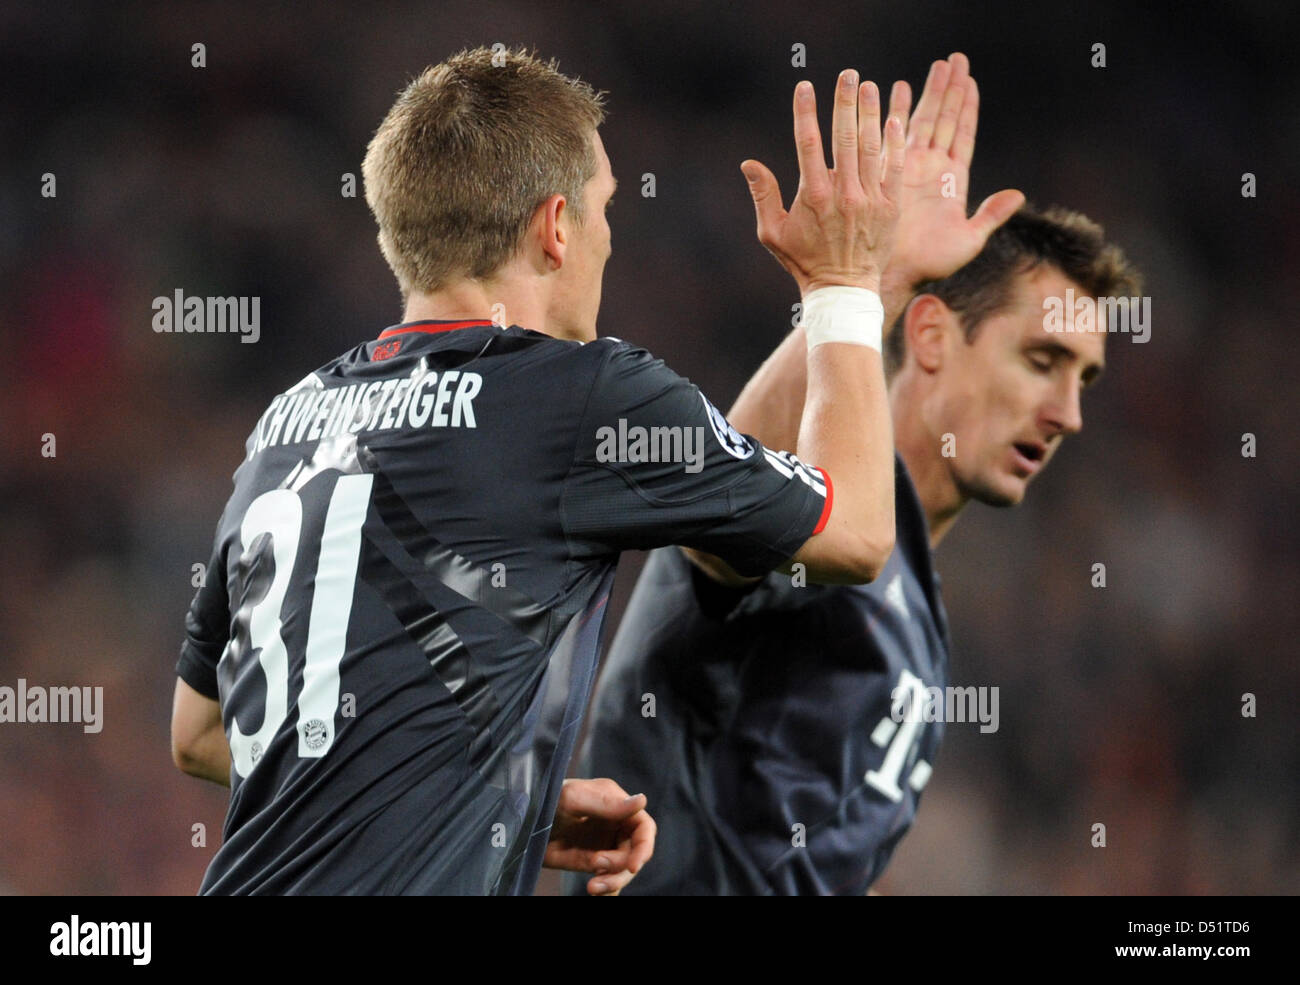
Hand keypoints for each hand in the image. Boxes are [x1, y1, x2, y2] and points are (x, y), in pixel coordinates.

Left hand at [544, 778, 655, 895]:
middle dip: (621, 868)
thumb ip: (607, 803)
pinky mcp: (591, 862)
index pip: (644, 827)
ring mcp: (604, 845)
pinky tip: (596, 891)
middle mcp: (614, 825)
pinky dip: (608, 890)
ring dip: (613, 881)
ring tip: (592, 887)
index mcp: (616, 804)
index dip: (644, 847)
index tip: (633, 865)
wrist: (520, 822)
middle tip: (597, 869)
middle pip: (635, 853)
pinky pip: (609, 880)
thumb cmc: (546, 799)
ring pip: (623, 870)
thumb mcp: (573, 798)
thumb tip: (642, 800)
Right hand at [742, 69, 905, 294]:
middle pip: (843, 137)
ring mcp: (869, 200)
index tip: (805, 86)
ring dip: (870, 114)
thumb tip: (749, 164)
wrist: (843, 290)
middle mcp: (843, 193)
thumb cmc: (804, 262)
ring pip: (871, 148)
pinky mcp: (889, 208)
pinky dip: (893, 144)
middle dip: (845, 102)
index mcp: (813, 195)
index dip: (806, 111)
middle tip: (848, 75)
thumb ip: (763, 195)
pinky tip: (892, 120)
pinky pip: (893, 169)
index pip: (808, 143)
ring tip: (869, 87)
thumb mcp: (772, 233)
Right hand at [885, 53, 1024, 291]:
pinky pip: (893, 136)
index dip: (967, 107)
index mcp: (954, 181)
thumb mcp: (969, 240)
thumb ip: (991, 215)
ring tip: (935, 66)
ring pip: (922, 121)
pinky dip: (896, 112)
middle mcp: (933, 170)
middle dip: (949, 89)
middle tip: (954, 59)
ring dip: (929, 92)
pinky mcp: (887, 173)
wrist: (895, 274)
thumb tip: (1017, 195)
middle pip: (944, 119)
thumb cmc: (930, 264)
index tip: (970, 80)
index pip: (963, 134)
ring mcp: (910, 169)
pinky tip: (896, 89)